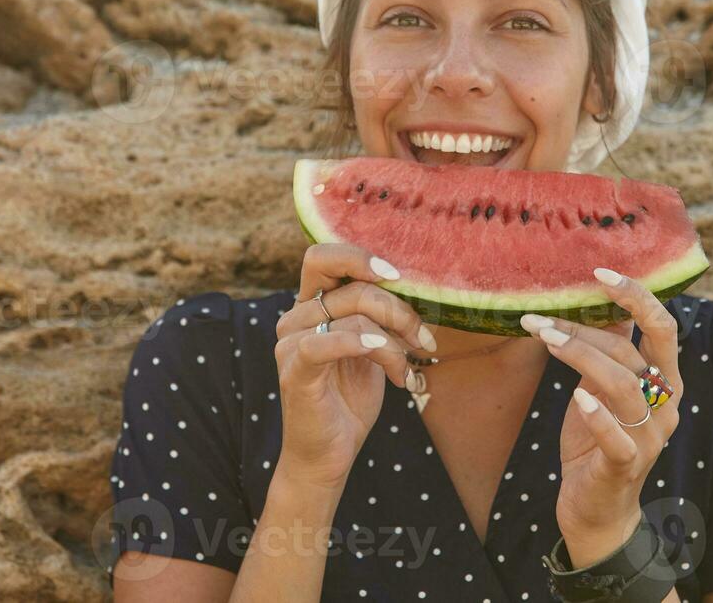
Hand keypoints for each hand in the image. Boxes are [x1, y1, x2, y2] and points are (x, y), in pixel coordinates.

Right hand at [273, 243, 438, 489]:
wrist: (328, 456)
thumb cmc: (349, 401)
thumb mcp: (371, 350)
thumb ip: (379, 318)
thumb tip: (414, 289)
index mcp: (311, 307)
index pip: (322, 257)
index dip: (358, 257)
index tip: (396, 276)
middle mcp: (295, 319)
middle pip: (352, 287)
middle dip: (397, 310)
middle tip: (422, 339)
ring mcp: (291, 344)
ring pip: (353, 316)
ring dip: (392, 344)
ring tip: (405, 371)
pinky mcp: (295, 371)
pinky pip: (325, 343)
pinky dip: (361, 344)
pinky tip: (386, 361)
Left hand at [519, 267, 683, 565]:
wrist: (596, 508)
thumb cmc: (597, 439)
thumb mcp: (603, 388)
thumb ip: (610, 350)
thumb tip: (599, 300)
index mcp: (665, 381)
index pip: (664, 328)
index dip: (637, 296)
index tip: (601, 271)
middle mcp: (666, 406)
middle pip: (640, 351)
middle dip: (591, 327)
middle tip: (543, 318)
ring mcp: (649, 437)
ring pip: (624, 384)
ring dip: (581, 357)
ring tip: (544, 340)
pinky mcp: (626, 465)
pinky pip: (618, 437)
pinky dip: (597, 415)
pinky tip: (577, 397)